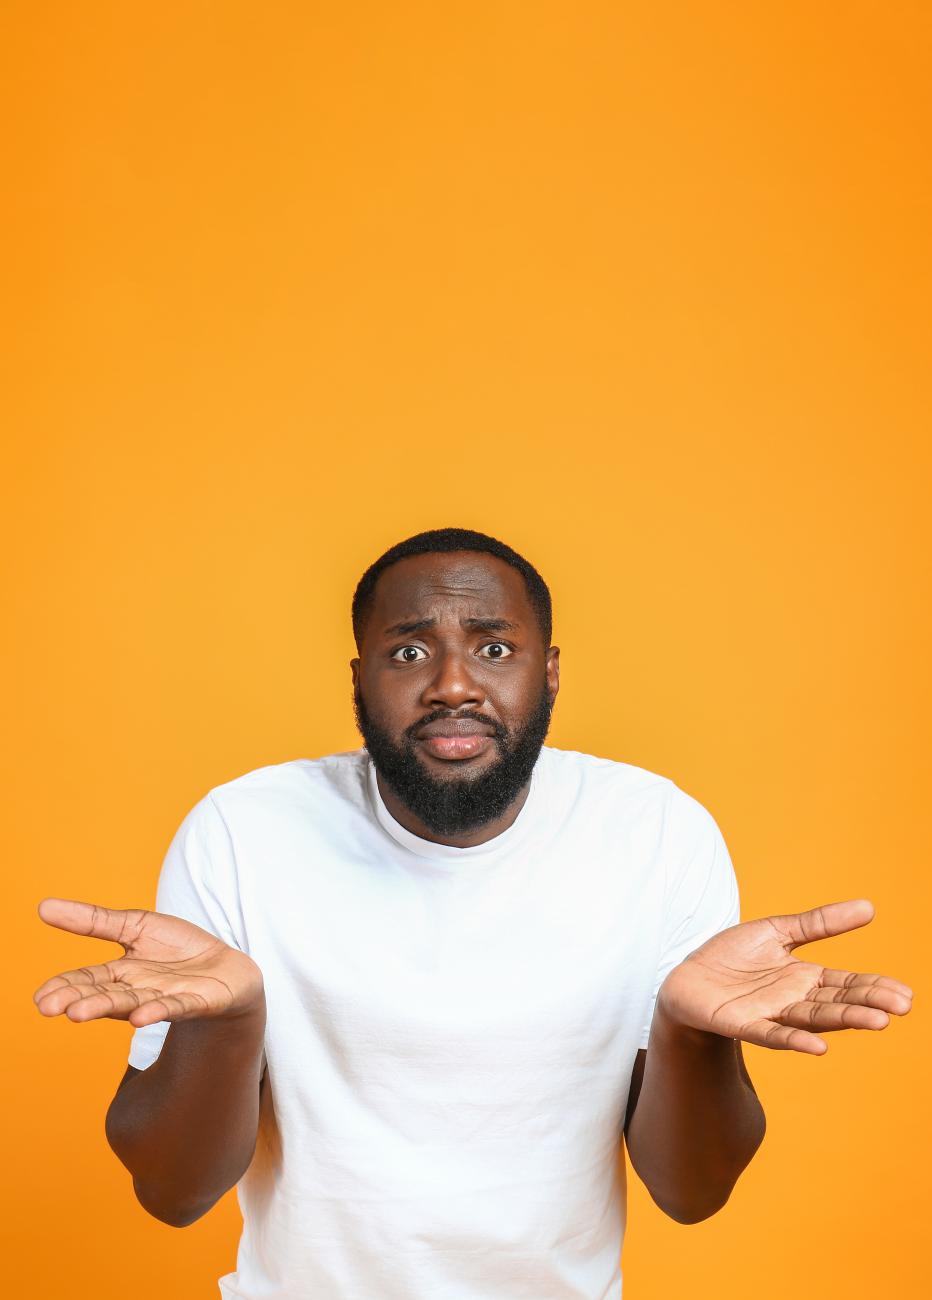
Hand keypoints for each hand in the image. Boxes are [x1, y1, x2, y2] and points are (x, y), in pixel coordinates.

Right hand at [33, 898, 263, 1026]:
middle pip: (104, 995)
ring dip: (106, 1007)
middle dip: (78, 1000)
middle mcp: (138, 990)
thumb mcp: (136, 925)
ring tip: (78, 1012)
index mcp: (121, 973)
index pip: (87, 980)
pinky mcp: (195, 1001)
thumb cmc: (176, 950)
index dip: (64, 987)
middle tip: (49, 1007)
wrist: (227, 968)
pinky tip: (142, 1017)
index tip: (40, 997)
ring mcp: (165, 997)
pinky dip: (159, 1010)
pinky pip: (175, 1007)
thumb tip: (42, 906)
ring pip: (132, 1004)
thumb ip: (94, 920)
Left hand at [656, 899, 912, 1054]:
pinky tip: (818, 1049)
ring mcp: (770, 1014)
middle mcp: (793, 1000)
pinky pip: (771, 1035)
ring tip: (878, 1022)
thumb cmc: (732, 957)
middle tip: (902, 1007)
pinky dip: (793, 1041)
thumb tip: (870, 907)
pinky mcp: (742, 1024)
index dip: (874, 987)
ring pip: (813, 1020)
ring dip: (844, 1020)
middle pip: (836, 1002)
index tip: (906, 994)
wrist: (685, 977)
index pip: (846, 983)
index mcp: (804, 978)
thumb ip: (819, 923)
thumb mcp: (777, 931)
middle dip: (868, 1004)